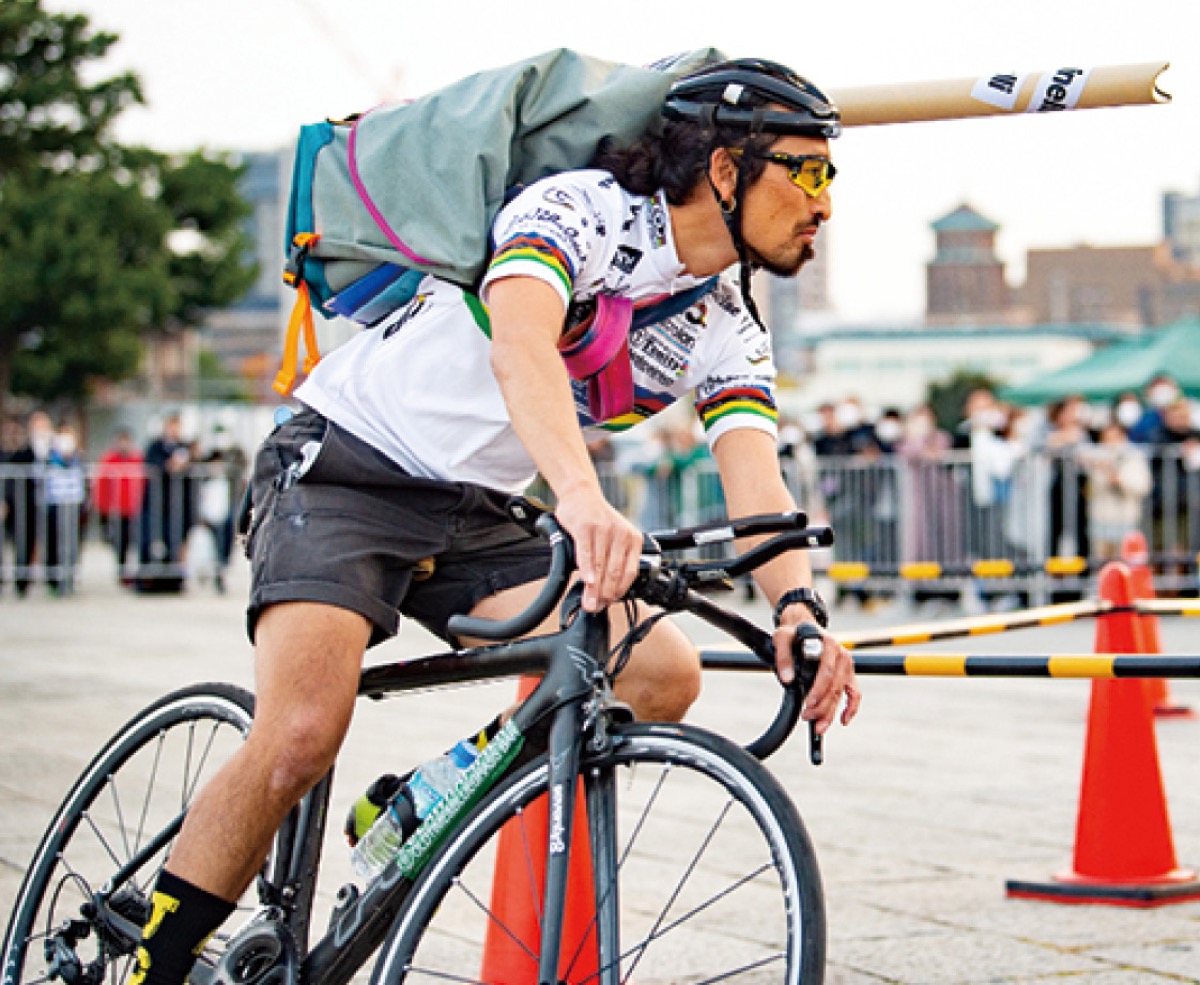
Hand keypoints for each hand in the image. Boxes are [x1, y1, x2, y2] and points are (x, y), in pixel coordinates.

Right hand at [554, 487, 642, 611]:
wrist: (581, 493)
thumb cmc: (596, 518)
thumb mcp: (615, 536)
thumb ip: (614, 558)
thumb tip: (608, 588)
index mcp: (633, 538)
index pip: (629, 572)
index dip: (620, 591)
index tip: (609, 603)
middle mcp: (621, 534)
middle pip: (614, 572)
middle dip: (605, 594)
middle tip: (595, 607)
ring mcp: (604, 530)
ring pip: (600, 566)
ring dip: (594, 588)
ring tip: (588, 602)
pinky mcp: (586, 528)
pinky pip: (587, 554)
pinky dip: (587, 569)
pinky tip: (586, 581)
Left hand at [772, 621, 860, 734]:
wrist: (803, 627)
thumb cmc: (793, 634)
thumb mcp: (782, 639)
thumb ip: (783, 657)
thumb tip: (787, 678)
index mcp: (828, 644)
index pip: (826, 672)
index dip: (818, 690)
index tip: (808, 704)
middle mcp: (841, 654)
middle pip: (834, 686)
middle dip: (822, 706)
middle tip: (806, 717)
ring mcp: (846, 665)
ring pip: (841, 693)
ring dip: (831, 712)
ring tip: (818, 726)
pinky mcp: (848, 673)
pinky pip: (854, 693)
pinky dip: (851, 708)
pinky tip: (843, 720)